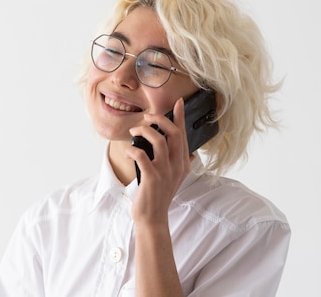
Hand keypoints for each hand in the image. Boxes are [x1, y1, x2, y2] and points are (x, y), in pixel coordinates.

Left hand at [127, 97, 191, 225]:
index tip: (178, 103)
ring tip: (134, 131)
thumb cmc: (159, 195)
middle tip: (147, 116)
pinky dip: (133, 150)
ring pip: (159, 141)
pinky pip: (142, 156)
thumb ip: (181, 163)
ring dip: (145, 131)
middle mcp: (178, 166)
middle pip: (174, 133)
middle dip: (159, 119)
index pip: (183, 135)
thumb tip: (191, 152)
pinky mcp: (152, 178)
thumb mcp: (175, 178)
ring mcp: (166, 172)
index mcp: (183, 163)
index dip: (180, 117)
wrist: (153, 218)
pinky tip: (129, 151)